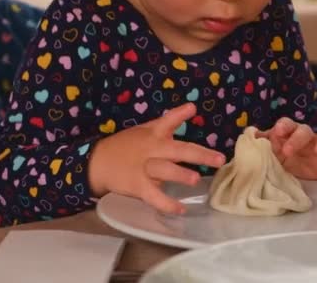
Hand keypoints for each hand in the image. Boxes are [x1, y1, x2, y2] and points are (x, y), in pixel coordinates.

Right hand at [88, 103, 225, 213]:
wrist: (97, 162)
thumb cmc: (126, 146)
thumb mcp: (145, 129)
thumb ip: (168, 122)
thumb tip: (191, 107)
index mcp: (152, 134)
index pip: (167, 120)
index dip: (179, 114)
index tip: (191, 108)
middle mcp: (150, 149)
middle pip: (176, 150)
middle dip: (198, 154)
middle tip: (219, 159)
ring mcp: (144, 168)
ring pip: (163, 170)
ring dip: (179, 174)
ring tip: (196, 179)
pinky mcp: (137, 186)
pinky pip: (153, 196)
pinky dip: (166, 204)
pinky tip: (180, 209)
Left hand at [256, 117, 316, 179]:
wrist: (279, 184)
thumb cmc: (270, 164)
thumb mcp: (260, 155)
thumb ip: (256, 145)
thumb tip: (250, 136)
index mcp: (285, 134)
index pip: (287, 124)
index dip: (283, 126)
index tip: (277, 132)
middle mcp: (302, 139)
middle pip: (305, 130)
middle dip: (297, 138)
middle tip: (288, 151)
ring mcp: (316, 151)